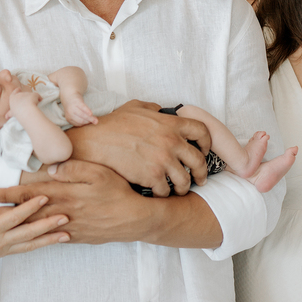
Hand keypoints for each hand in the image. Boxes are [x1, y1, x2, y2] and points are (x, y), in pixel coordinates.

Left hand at [0, 160, 147, 244]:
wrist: (134, 219)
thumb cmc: (117, 192)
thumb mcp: (98, 172)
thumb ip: (73, 168)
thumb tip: (50, 166)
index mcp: (65, 194)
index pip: (30, 194)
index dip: (8, 194)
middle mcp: (62, 212)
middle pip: (26, 213)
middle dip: (2, 213)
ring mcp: (67, 227)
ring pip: (34, 228)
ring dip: (13, 227)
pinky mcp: (74, 237)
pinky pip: (49, 239)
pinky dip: (33, 239)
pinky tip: (23, 240)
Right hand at [0, 177, 67, 273]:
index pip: (14, 217)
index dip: (30, 207)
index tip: (45, 197)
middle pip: (29, 233)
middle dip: (48, 225)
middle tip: (66, 217)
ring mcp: (3, 249)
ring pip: (31, 245)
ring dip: (49, 239)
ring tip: (67, 235)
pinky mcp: (4, 253)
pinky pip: (26, 248)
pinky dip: (40, 244)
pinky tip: (52, 241)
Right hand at [9, 90, 40, 116]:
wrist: (25, 110)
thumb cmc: (17, 112)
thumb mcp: (12, 113)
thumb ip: (9, 114)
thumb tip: (6, 117)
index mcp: (13, 98)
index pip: (14, 92)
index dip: (17, 90)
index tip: (19, 88)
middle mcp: (19, 94)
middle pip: (24, 94)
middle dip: (26, 97)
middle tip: (29, 102)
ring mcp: (27, 93)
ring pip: (31, 95)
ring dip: (33, 99)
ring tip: (34, 105)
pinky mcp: (34, 94)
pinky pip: (38, 96)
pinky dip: (39, 98)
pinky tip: (40, 101)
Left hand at [61, 91, 98, 126]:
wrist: (69, 96)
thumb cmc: (74, 107)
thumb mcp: (76, 114)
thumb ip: (84, 119)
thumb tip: (95, 122)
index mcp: (69, 118)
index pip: (78, 124)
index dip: (85, 124)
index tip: (91, 123)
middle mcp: (70, 114)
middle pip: (81, 120)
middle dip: (89, 121)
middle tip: (96, 122)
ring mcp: (73, 108)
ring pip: (82, 115)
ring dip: (90, 118)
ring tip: (96, 120)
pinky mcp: (77, 102)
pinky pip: (83, 107)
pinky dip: (87, 111)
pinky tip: (91, 113)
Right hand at [64, 99, 211, 195]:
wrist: (95, 142)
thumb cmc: (112, 124)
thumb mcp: (135, 107)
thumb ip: (153, 108)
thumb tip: (161, 110)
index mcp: (171, 124)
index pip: (202, 131)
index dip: (206, 143)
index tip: (204, 151)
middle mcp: (171, 142)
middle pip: (199, 161)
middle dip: (201, 173)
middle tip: (199, 179)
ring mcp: (163, 160)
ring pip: (185, 180)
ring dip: (183, 187)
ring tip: (179, 190)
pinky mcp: (152, 177)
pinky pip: (166, 191)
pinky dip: (164, 194)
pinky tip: (159, 193)